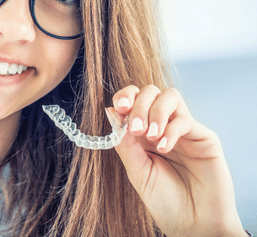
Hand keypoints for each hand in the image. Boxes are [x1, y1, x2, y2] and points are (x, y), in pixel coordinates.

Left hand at [110, 85, 245, 236]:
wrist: (193, 224)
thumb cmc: (164, 200)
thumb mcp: (137, 171)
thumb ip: (124, 143)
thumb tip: (110, 111)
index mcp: (143, 132)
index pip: (134, 99)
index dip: (125, 96)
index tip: (119, 108)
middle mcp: (163, 125)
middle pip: (151, 92)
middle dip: (139, 104)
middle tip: (136, 130)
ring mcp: (184, 130)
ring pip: (170, 96)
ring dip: (155, 111)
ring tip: (150, 136)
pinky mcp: (204, 137)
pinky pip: (186, 120)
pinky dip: (171, 130)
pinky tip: (164, 148)